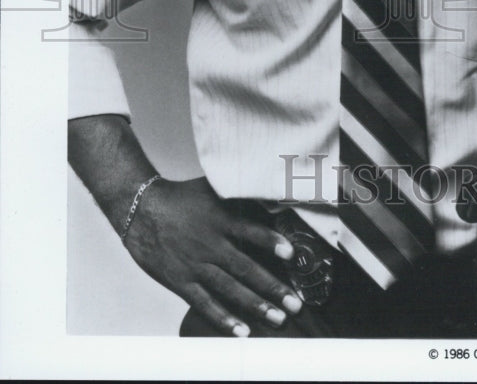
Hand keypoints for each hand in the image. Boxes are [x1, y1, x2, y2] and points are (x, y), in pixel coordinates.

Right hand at [123, 176, 302, 335]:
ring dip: (255, 305)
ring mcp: (196, 265)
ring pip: (229, 289)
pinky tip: (242, 330)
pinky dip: (223, 318)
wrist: (141, 210)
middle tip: (295, 303)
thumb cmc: (182, 198)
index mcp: (220, 218)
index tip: (290, 253)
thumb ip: (239, 192)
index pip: (249, 231)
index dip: (270, 241)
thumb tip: (270, 193)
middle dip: (272, 287)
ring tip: (278, 319)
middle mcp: (210, 244)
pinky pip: (204, 303)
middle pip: (245, 268)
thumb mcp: (212, 187)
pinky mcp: (181, 281)